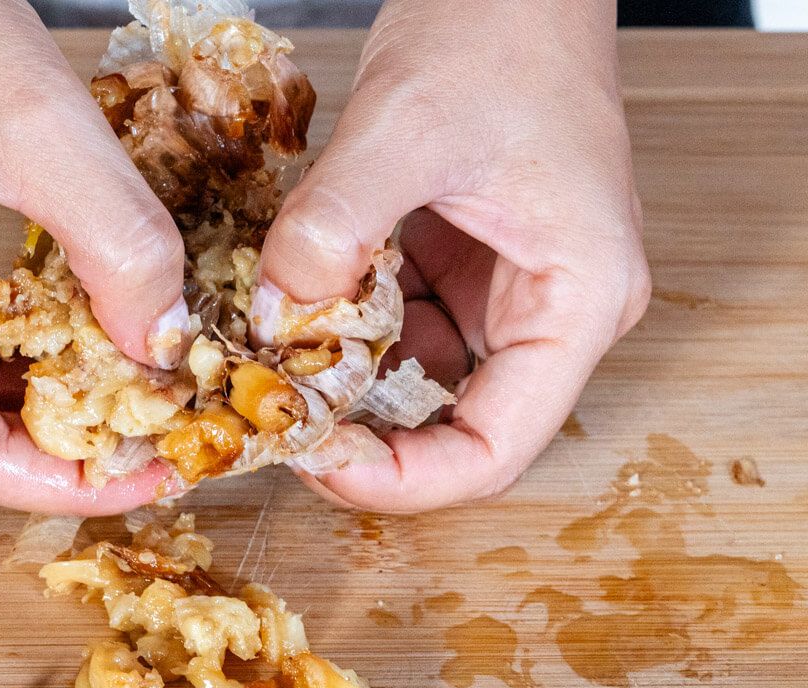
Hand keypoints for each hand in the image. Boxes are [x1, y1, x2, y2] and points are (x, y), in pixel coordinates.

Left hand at [259, 0, 650, 511]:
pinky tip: (291, 319)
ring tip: (271, 373)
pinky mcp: (460, 268)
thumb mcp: (405, 127)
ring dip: (345, 388)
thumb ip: (334, 226)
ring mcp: (503, 292)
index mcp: (578, 302)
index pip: (497, 447)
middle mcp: (550, 313)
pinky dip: (342, 336)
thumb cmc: (499, 33)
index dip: (406, 479)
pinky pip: (398, 331)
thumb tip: (273, 316)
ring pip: (419, 383)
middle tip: (280, 424)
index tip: (320, 462)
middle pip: (455, 427)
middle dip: (365, 438)